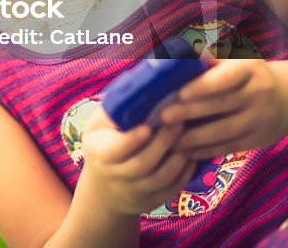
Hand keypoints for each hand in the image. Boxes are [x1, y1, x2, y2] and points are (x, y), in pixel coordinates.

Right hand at [80, 108, 195, 215]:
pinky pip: (172, 188)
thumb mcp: (97, 126)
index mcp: (100, 153)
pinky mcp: (152, 201)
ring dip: (178, 157)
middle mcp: (115, 176)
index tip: (149, 125)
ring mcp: (134, 192)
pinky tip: (191, 154)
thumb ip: (113, 111)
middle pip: (143, 164)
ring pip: (161, 178)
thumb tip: (137, 86)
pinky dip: (185, 172)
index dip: (133, 139)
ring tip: (189, 136)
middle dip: (163, 143)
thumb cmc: (102, 144)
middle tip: (178, 122)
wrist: (103, 189)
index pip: (117, 150)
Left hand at [159, 58, 287, 159]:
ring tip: (170, 139)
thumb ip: (209, 56)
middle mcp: (259, 93)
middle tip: (163, 117)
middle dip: (190, 112)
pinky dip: (207, 151)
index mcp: (250, 69)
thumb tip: (179, 52)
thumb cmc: (246, 74)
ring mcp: (261, 118)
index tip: (180, 93)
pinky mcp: (259, 140)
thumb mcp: (235, 59)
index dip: (203, 86)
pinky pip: (230, 146)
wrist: (287, 98)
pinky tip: (186, 152)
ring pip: (224, 130)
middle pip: (221, 105)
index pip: (226, 78)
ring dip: (195, 137)